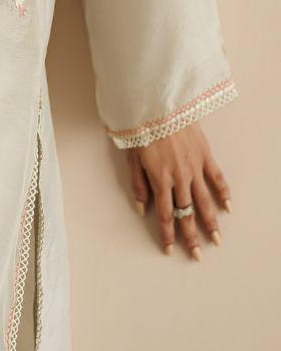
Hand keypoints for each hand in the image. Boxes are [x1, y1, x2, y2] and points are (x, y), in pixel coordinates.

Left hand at [125, 120, 231, 258]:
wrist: (157, 103)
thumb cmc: (140, 129)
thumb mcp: (132, 157)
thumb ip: (138, 185)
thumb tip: (141, 209)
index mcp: (160, 179)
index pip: (164, 214)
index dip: (168, 234)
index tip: (171, 250)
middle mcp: (179, 178)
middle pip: (186, 213)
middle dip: (191, 237)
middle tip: (197, 255)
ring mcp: (194, 167)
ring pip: (204, 201)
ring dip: (210, 222)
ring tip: (216, 240)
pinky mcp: (204, 155)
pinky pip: (216, 178)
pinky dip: (223, 193)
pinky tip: (227, 207)